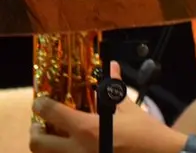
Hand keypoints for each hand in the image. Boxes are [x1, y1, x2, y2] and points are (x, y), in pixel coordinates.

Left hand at [29, 62, 185, 152]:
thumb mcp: (130, 109)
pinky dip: (60, 152)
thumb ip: (115, 90)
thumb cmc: (145, 133)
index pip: (51, 113)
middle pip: (37, 142)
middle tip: (42, 123)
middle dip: (35, 130)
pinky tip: (72, 146)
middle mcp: (75, 148)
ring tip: (54, 136)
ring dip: (45, 144)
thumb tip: (112, 66)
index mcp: (86, 128)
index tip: (41, 101)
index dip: (41, 105)